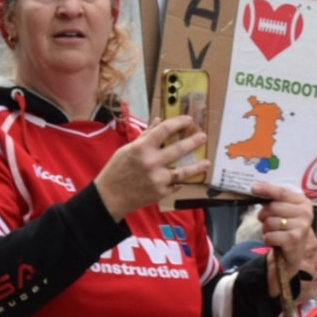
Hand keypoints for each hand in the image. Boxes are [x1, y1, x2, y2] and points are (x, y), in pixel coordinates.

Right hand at [94, 115, 208, 218]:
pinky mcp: (161, 193)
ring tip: (207, 162)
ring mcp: (158, 179)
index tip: (188, 119)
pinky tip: (185, 178)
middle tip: (203, 137)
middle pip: (179, 149)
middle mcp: (151, 162)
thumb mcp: (127, 149)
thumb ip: (145, 136)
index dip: (179, 123)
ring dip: (197, 166)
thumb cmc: (116, 170)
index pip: (165, 130)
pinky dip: (179, 181)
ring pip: (184, 171)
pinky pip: (175, 184)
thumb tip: (159, 120)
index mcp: (141, 148)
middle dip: (194, 141)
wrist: (109, 197)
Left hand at [250, 182, 316, 296]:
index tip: (254, 188)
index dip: (267, 189)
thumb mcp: (283, 213)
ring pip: (270, 221)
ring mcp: (301, 226)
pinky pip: (270, 235)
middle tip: (267, 222)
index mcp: (303, 203)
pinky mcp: (294, 239)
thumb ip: (275, 201)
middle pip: (273, 207)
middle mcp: (306, 213)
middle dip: (264, 215)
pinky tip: (275, 242)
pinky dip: (267, 239)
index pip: (282, 192)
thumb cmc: (286, 231)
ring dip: (266, 229)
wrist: (291, 257)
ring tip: (274, 233)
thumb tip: (257, 188)